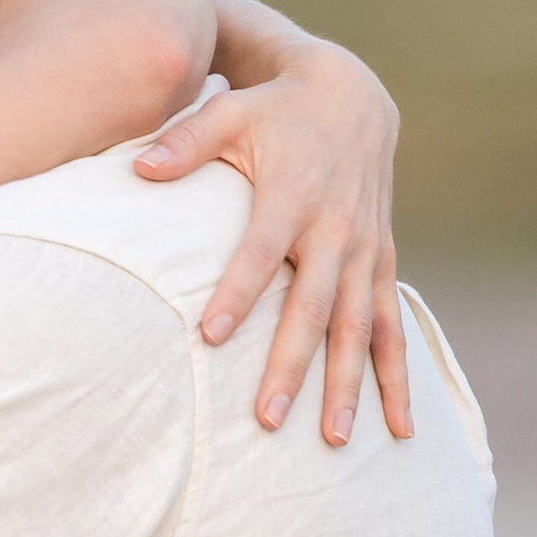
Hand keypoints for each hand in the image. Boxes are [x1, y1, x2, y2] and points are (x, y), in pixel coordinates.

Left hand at [133, 18, 409, 444]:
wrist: (350, 96)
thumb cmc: (273, 112)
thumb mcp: (229, 113)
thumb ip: (184, 141)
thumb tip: (137, 168)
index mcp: (293, 195)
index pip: (260, 251)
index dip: (238, 292)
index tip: (210, 335)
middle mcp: (335, 229)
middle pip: (312, 307)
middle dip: (291, 365)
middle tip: (267, 420)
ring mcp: (364, 251)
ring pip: (357, 328)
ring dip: (348, 385)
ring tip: (333, 440)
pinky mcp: (382, 263)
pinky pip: (392, 327)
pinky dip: (398, 376)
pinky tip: (399, 428)